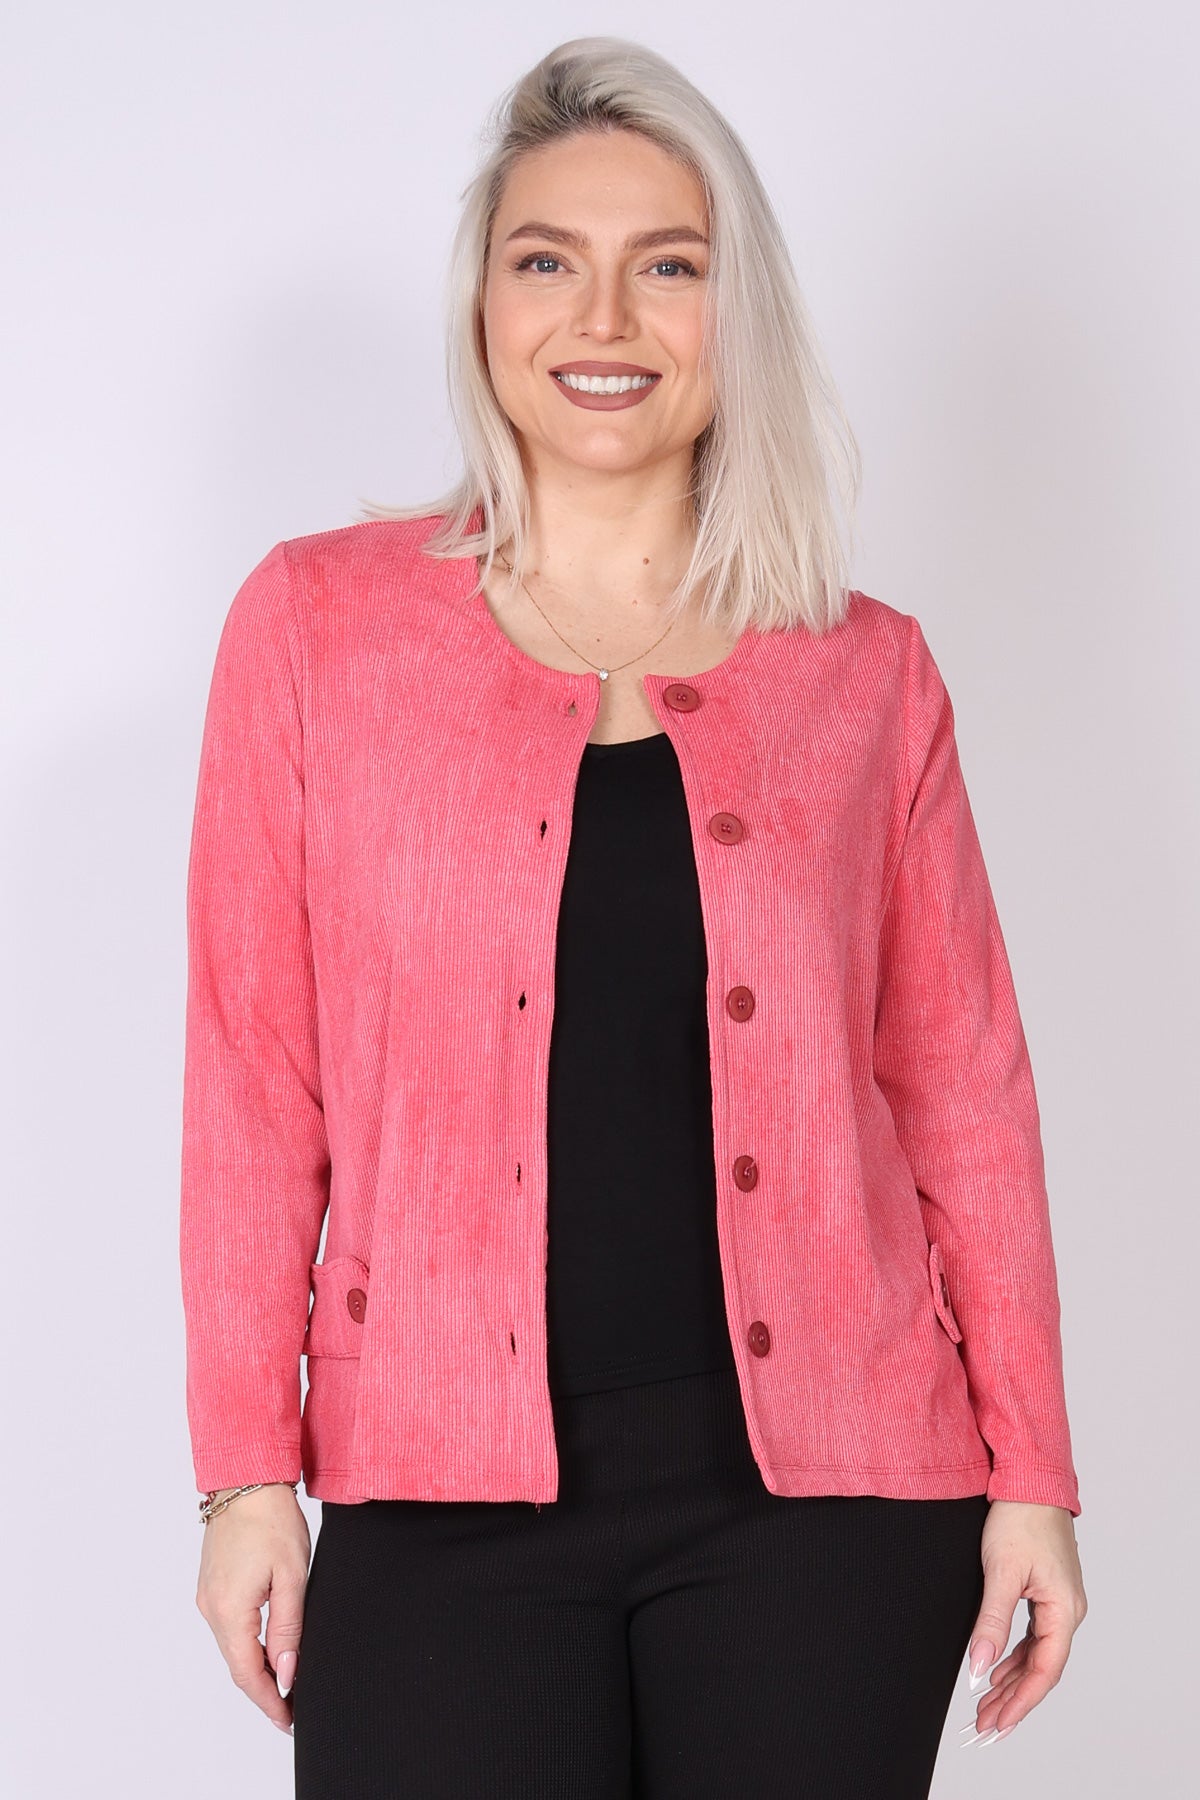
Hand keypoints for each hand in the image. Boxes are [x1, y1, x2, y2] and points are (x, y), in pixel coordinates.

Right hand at [195, 1484, 310, 1734]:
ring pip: (232, 1648)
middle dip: (265, 1690)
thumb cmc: (272, 1520)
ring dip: (256, 1668)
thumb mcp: (291, 1577)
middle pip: (238, 1665)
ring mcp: (207, 1597)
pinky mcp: (211, 1586)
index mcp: (229, 1610)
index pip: (248, 1673)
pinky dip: (247, 1645)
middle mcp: (211, 1609)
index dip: (270, 1701)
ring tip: (285, 1682)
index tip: (289, 1721)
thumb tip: (286, 1674)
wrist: (247, 1480)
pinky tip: (268, 1648)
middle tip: (291, 1709)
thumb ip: (288, 1629)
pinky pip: (229, 1628)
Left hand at [959, 1499, 1086, 1747]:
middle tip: (984, 1725)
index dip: (1020, 1702)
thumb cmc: (1019, 1518)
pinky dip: (1015, 1656)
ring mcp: (1059, 1602)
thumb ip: (991, 1623)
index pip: (1044, 1670)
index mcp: (1065, 1608)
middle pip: (1042, 1668)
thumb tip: (979, 1668)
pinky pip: (1034, 1636)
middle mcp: (1069, 1610)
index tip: (996, 1724)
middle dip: (1013, 1699)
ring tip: (986, 1705)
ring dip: (1012, 1680)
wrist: (1029, 1479)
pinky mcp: (1047, 1592)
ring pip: (1037, 1654)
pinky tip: (997, 1670)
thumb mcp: (1000, 1572)